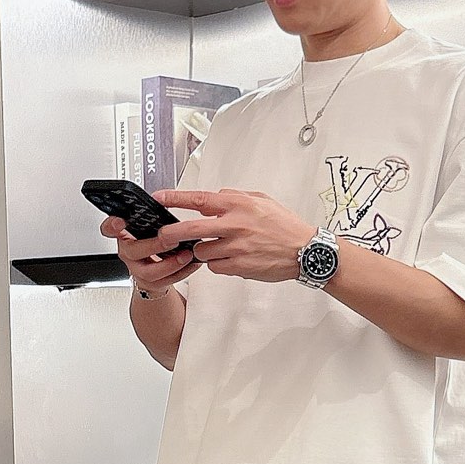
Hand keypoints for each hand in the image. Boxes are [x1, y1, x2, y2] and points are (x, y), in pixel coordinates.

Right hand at [99, 212, 200, 295]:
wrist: (155, 271)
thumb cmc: (152, 244)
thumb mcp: (149, 227)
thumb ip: (153, 217)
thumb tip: (167, 199)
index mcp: (124, 235)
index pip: (109, 229)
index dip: (112, 225)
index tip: (120, 221)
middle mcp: (128, 253)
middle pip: (133, 251)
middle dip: (154, 246)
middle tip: (171, 240)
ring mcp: (137, 269)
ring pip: (149, 272)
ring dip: (170, 264)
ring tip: (186, 254)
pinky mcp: (150, 283)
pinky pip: (165, 281)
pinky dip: (182, 272)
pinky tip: (192, 263)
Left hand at [156, 189, 312, 283]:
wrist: (305, 251)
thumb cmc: (285, 226)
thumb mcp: (261, 200)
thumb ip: (235, 197)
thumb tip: (215, 198)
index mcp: (239, 205)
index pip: (200, 199)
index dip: (175, 199)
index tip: (159, 198)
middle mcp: (235, 225)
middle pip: (191, 228)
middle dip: (172, 234)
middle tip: (162, 236)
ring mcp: (236, 247)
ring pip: (202, 251)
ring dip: (203, 251)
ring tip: (218, 248)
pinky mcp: (239, 266)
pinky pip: (215, 267)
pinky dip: (218, 264)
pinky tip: (231, 259)